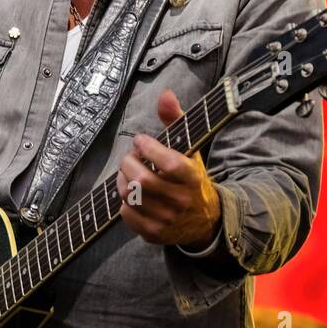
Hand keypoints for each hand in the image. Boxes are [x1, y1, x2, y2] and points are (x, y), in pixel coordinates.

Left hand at [116, 88, 221, 249]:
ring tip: (127, 172)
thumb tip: (165, 94)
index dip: (149, 149)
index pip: (169, 164)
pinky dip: (124, 201)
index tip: (141, 140)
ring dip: (121, 179)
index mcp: (193, 178)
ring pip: (130, 196)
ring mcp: (167, 219)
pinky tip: (132, 193)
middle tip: (131, 157)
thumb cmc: (191, 178)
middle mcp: (181, 201)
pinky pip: (126, 214)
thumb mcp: (190, 149)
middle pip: (142, 180)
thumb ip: (176, 120)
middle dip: (128, 163)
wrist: (205, 221)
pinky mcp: (154, 233)